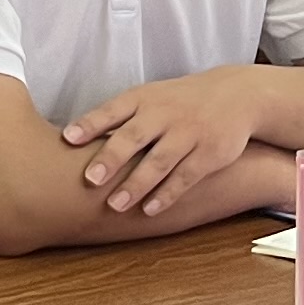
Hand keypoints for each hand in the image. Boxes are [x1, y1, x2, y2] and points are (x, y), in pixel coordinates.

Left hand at [62, 67, 266, 216]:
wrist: (235, 95)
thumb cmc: (177, 101)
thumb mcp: (149, 97)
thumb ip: (118, 117)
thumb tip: (72, 139)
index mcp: (143, 98)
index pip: (112, 110)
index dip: (90, 124)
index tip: (68, 138)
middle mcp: (164, 114)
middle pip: (134, 137)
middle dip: (111, 158)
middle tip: (90, 179)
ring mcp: (188, 133)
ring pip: (159, 161)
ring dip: (137, 184)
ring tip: (115, 205)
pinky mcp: (209, 153)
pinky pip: (185, 176)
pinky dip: (167, 194)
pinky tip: (149, 209)